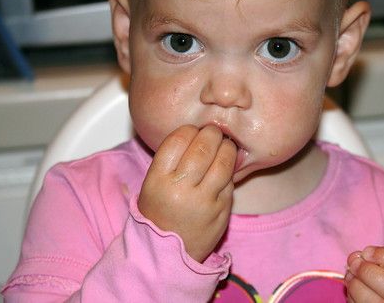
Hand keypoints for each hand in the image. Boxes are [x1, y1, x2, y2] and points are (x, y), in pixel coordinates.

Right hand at [138, 125, 236, 261]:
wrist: (167, 253)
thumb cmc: (159, 212)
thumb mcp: (152, 185)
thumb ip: (171, 160)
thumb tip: (198, 133)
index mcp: (157, 181)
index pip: (178, 140)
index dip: (189, 130)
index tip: (193, 130)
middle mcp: (180, 190)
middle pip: (203, 147)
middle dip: (212, 133)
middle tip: (214, 132)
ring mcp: (204, 202)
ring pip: (224, 162)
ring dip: (227, 147)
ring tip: (225, 145)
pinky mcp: (222, 211)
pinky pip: (231, 181)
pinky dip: (230, 170)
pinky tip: (225, 168)